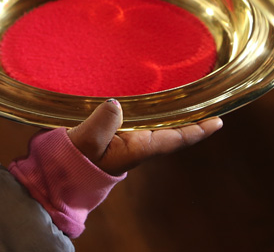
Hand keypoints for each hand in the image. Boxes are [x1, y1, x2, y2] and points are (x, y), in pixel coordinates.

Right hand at [67, 99, 221, 175]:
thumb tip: (116, 105)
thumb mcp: (85, 142)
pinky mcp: (113, 135)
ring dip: (172, 113)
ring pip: (157, 126)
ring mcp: (126, 141)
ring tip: (187, 98)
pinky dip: (151, 110)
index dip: (197, 130)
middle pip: (172, 131)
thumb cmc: (70, 161)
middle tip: (208, 101)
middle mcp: (137, 145)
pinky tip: (152, 100)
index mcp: (137, 148)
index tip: (218, 121)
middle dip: (190, 118)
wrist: (54, 174)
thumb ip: (101, 124)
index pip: (175, 138)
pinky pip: (140, 121)